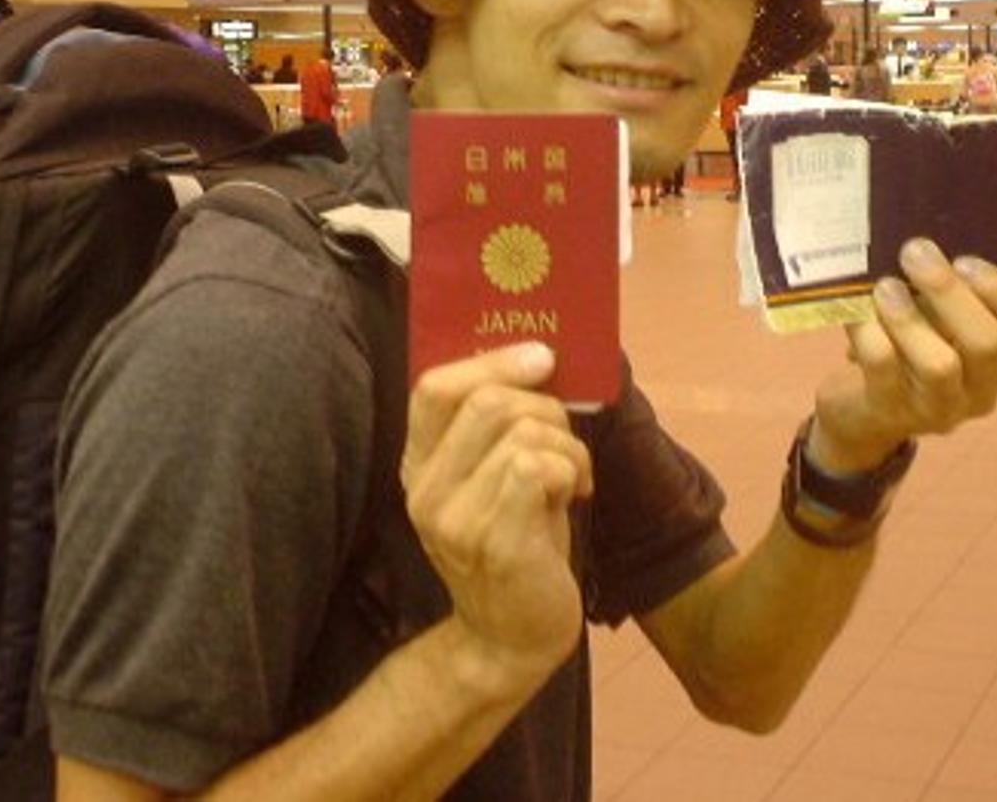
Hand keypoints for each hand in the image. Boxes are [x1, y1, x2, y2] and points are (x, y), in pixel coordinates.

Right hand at [403, 343, 592, 688]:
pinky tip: (577, 495)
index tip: (541, 357)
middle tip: (566, 440)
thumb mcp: (491, 478)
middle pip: (487, 402)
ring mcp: (454, 519)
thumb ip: (497, 428)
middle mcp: (425, 490)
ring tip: (575, 476)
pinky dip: (573, 470)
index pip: (433, 386)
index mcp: (418, 464)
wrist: (510, 638)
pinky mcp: (495, 542)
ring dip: (568, 447)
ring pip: (522, 433)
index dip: (492, 361)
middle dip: (546, 408)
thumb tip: (541, 359)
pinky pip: (539, 469)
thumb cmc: (515, 544)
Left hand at [813, 239, 996, 471]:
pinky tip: (856, 310)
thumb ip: (948, 289)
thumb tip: (926, 246)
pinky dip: (869, 332)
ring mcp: (937, 408)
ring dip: (910, 317)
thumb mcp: (940, 319)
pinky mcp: (890, 411)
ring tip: (885, 287)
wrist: (865, 409)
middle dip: (950, 292)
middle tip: (915, 253)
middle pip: (987, 344)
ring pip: (940, 365)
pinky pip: (884, 368)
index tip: (965, 260)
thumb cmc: (912, 345)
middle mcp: (980, 389)